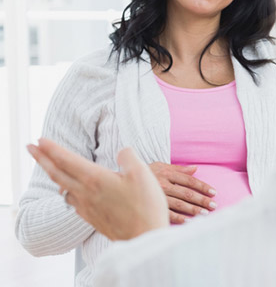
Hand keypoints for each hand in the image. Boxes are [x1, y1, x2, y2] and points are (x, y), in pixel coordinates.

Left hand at [27, 138, 168, 239]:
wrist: (142, 237)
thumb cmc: (144, 206)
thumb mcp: (142, 174)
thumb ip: (129, 157)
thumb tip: (122, 152)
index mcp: (95, 178)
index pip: (66, 160)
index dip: (52, 148)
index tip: (40, 139)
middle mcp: (85, 192)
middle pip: (56, 173)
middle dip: (41, 158)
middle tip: (29, 147)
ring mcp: (86, 207)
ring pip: (63, 188)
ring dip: (53, 175)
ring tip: (51, 168)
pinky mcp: (91, 218)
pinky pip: (72, 202)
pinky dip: (66, 192)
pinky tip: (71, 193)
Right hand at [148, 162, 217, 223]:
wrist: (119, 182)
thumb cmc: (144, 174)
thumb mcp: (160, 166)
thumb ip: (178, 168)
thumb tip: (196, 168)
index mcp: (167, 174)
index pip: (189, 181)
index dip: (203, 186)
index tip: (214, 193)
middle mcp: (163, 185)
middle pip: (187, 194)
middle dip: (202, 200)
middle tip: (214, 206)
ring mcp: (156, 197)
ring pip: (179, 205)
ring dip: (193, 210)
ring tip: (205, 214)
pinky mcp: (150, 207)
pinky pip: (166, 214)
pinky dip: (178, 218)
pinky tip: (188, 222)